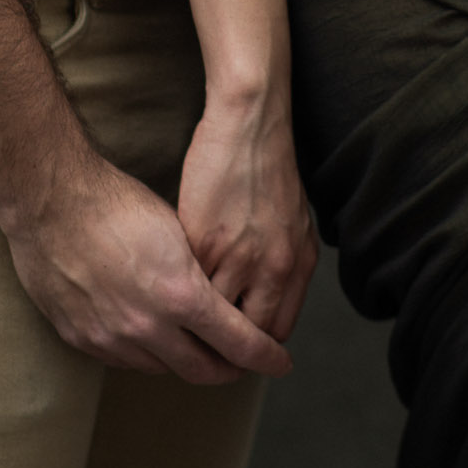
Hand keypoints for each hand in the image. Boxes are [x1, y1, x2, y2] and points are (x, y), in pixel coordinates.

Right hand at [3, 137, 292, 383]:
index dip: (265, 356)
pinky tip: (152, 332)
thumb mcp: (177, 229)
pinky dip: (147, 352)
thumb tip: (224, 299)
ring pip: (163, 368)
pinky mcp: (82, 340)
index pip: (238, 343)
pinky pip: (125, 361)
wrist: (50, 202)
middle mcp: (147, 327)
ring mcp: (111, 339)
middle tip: (242, 361)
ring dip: (186, 359)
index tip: (280, 362)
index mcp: (179, 294)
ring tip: (197, 343)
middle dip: (230, 369)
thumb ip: (201, 273)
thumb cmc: (116, 203)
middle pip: (203, 370)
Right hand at [177, 95, 317, 343]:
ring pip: (214, 314)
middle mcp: (274, 269)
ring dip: (199, 316)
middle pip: (246, 331)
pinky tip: (170, 285)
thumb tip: (270, 300)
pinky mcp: (204, 242)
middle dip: (226, 340)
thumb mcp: (294, 222)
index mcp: (297, 266)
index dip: (254, 342)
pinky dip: (181, 289)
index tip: (237, 342)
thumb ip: (285, 264)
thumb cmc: (270, 168)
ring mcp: (239, 258)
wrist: (251, 126)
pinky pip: (190, 283)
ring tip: (181, 315)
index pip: (276, 330)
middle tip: (206, 337)